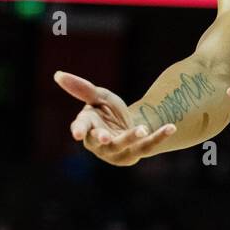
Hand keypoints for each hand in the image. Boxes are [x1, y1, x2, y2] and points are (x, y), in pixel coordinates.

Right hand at [54, 70, 174, 165]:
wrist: (128, 125)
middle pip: (102, 142)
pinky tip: (171, 127)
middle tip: (106, 137)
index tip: (77, 133)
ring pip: (126, 146)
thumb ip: (82, 88)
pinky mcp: (135, 154)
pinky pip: (148, 146)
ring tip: (142, 128)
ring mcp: (117, 152)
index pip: (81, 127)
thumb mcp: (98, 97)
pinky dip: (159, 136)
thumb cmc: (108, 112)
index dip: (78, 130)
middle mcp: (100, 144)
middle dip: (105, 139)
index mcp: (87, 128)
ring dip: (133, 137)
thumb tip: (58, 74)